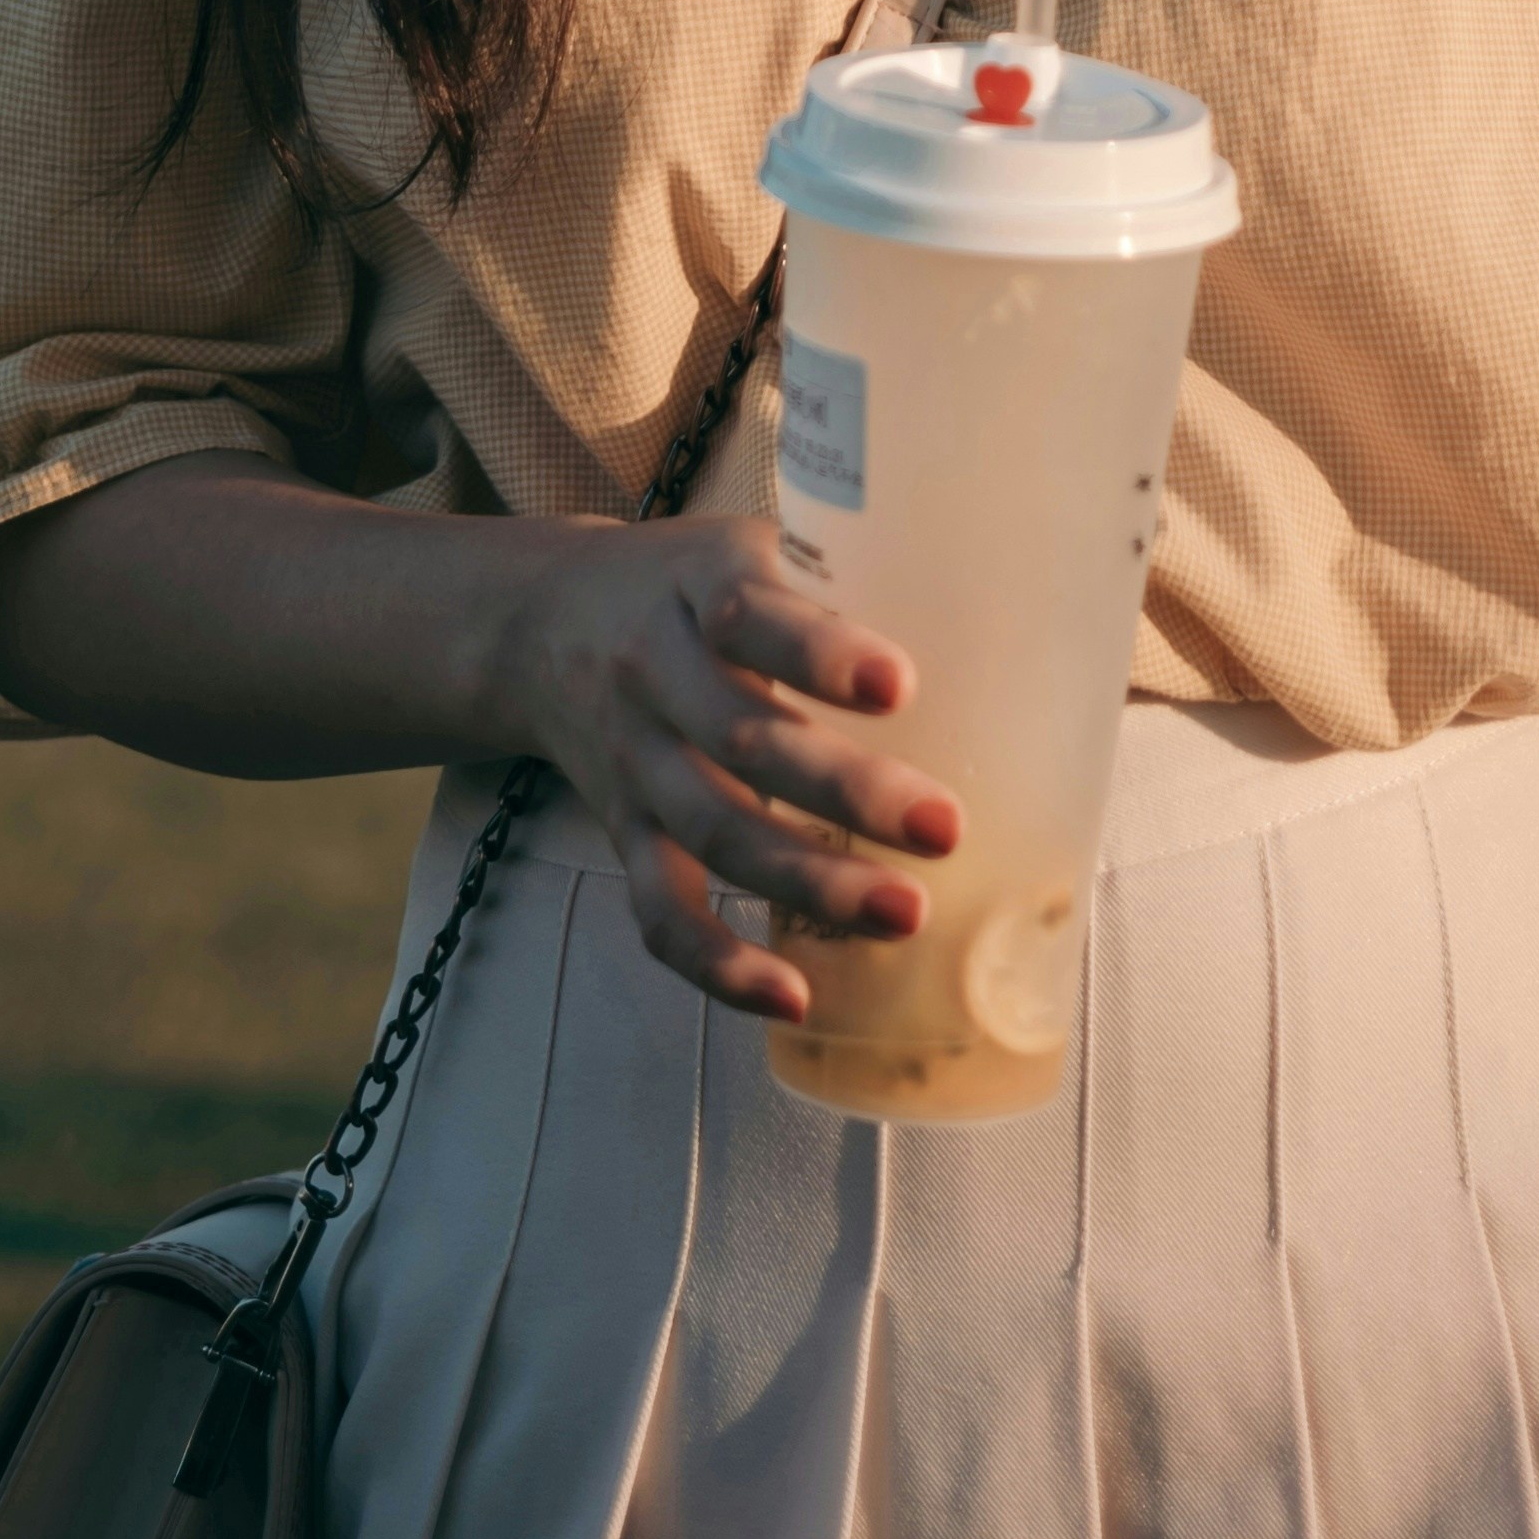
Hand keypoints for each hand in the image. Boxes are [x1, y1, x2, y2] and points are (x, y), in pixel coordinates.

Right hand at [482, 510, 960, 1016]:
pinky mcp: (624, 833)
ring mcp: (635, 762)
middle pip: (742, 741)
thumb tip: (995, 603)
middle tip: (945, 828)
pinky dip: (718, 964)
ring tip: (905, 914)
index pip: (749, 615)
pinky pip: (659, 910)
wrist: (544, 622)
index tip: (899, 686)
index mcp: (698, 586)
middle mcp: (656, 675)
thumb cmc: (693, 582)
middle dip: (846, 792)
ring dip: (809, 884)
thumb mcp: (750, 541)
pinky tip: (794, 996)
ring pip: (712, 833)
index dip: (820, 654)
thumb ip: (840, 565)